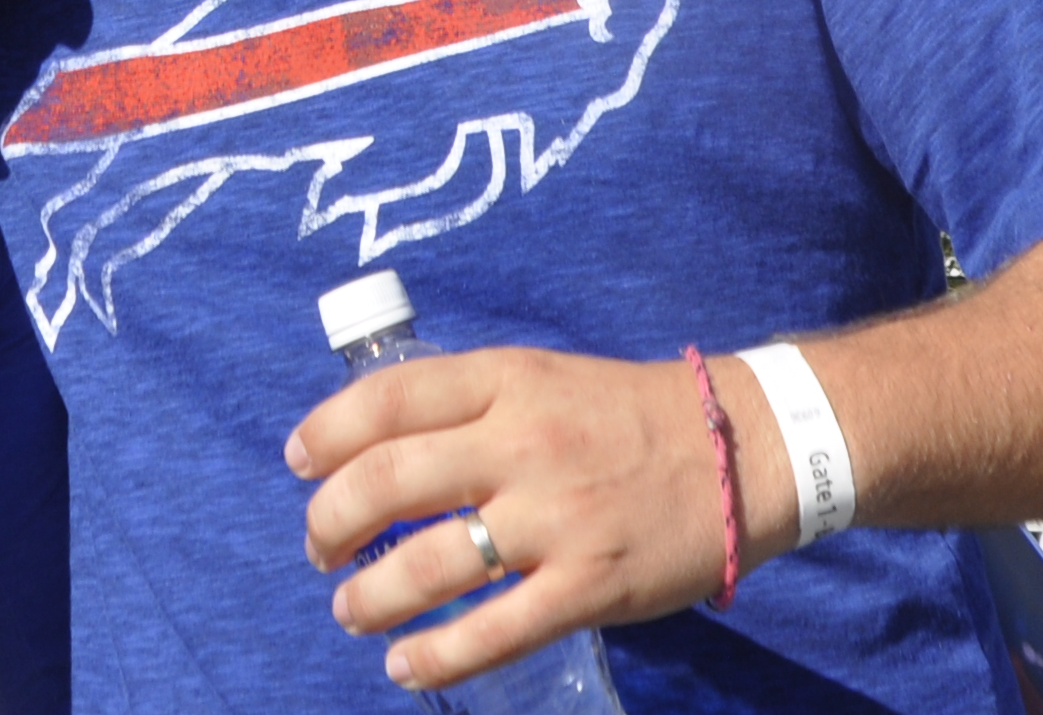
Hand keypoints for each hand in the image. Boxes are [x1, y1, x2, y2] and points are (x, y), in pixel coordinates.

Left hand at [286, 347, 774, 694]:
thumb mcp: (540, 377)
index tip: (300, 464)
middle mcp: (522, 445)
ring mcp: (555, 520)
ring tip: (350, 610)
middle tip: (317, 548)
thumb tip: (378, 445)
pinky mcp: (588, 586)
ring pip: (428, 565)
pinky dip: (435, 656)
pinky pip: (493, 632)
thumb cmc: (626, 414)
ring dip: (368, 597)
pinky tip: (404, 664)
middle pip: (388, 482)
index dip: (325, 434)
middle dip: (330, 523)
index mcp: (506, 382)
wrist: (742, 450)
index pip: (386, 400)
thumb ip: (468, 405)